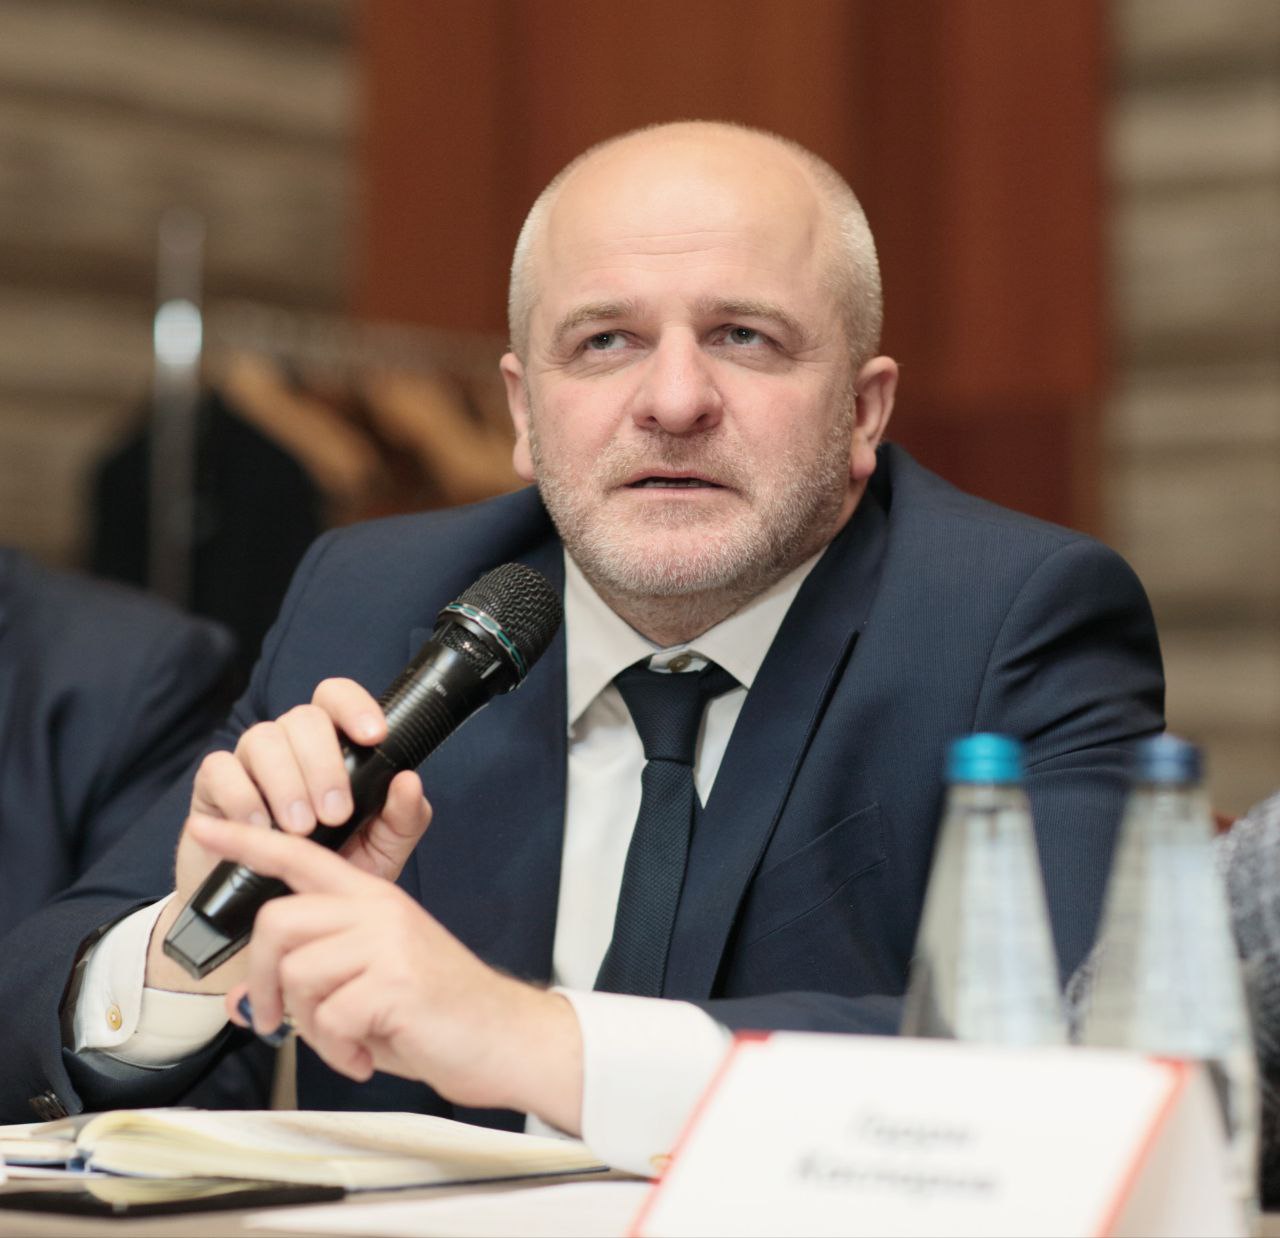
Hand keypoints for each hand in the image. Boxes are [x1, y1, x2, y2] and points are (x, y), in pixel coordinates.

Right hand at [147, 679, 431, 993]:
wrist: (278, 920)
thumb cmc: (334, 871)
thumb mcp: (383, 851)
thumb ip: (403, 817)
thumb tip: (409, 780)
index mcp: (335, 744)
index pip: (338, 698)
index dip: (355, 706)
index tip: (374, 736)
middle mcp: (292, 743)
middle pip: (304, 718)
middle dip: (324, 765)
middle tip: (336, 815)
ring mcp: (250, 760)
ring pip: (263, 738)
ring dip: (286, 783)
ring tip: (301, 829)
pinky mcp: (213, 786)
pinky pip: (220, 768)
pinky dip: (241, 796)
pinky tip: (259, 827)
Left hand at [189, 815, 583, 1132]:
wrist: (502, 1036)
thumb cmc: (434, 1010)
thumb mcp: (366, 984)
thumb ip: (309, 981)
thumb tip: (243, 1003)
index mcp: (371, 898)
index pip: (300, 857)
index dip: (247, 843)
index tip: (206, 829)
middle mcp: (377, 909)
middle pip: (277, 922)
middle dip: (262, 981)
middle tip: (277, 1022)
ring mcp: (388, 942)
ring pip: (298, 975)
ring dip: (310, 1026)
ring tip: (346, 1041)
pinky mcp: (395, 981)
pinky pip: (328, 1019)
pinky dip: (338, 1052)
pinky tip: (365, 1055)